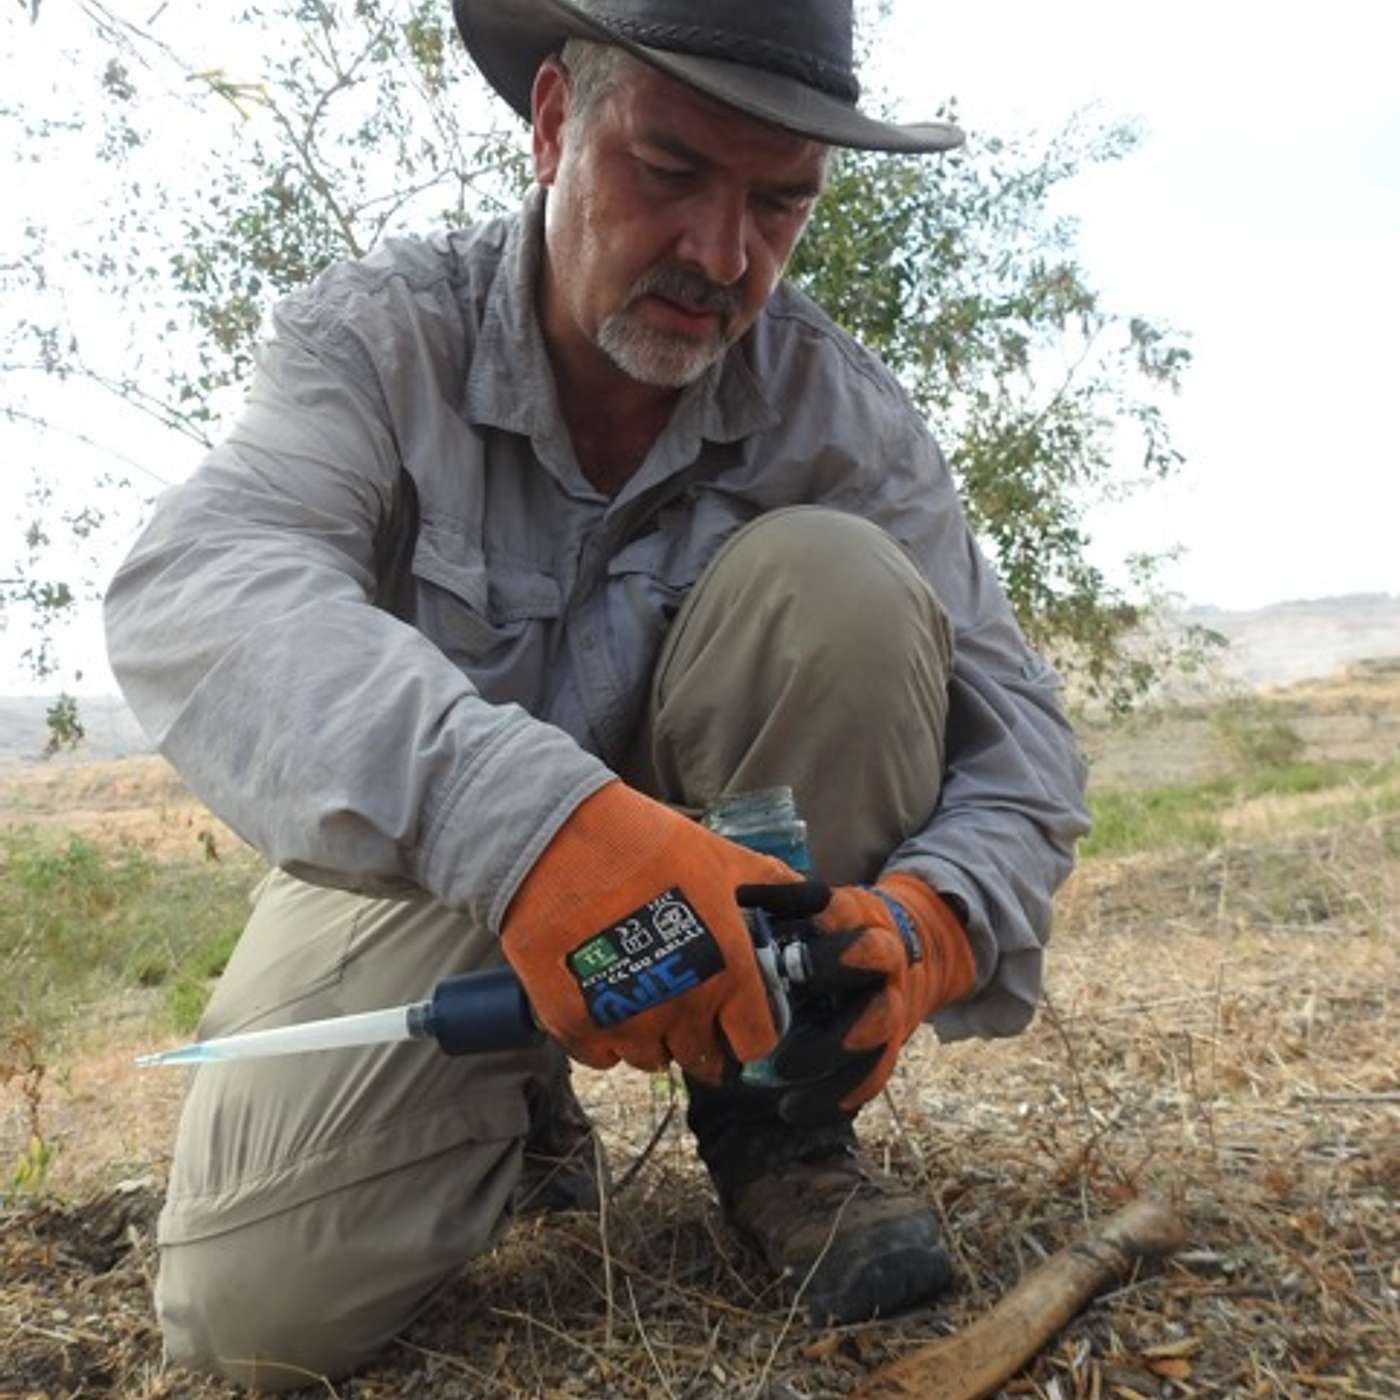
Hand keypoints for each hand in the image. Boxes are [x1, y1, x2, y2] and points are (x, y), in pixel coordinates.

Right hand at [501, 782, 800, 1080]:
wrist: (555, 840)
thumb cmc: (642, 842)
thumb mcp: (716, 856)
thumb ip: (766, 882)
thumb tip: (811, 892)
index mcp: (726, 971)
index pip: (755, 1043)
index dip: (748, 1031)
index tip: (736, 1016)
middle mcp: (682, 1008)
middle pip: (705, 1059)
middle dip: (701, 1035)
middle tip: (684, 997)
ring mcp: (627, 1023)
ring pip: (653, 1060)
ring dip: (653, 1036)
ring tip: (641, 990)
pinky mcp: (576, 1027)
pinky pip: (602, 1057)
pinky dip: (605, 1036)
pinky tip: (602, 994)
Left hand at [764, 874, 974, 1114]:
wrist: (920, 950)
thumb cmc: (842, 932)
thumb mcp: (819, 907)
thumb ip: (779, 904)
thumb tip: (730, 895)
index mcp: (860, 916)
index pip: (843, 911)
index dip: (807, 913)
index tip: (769, 941)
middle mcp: (884, 956)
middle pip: (872, 959)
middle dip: (829, 973)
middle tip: (779, 996)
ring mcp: (892, 1001)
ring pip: (877, 1027)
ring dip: (830, 1050)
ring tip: (781, 1072)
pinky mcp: (892, 1043)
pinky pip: (874, 1075)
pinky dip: (837, 1095)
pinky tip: (796, 1109)